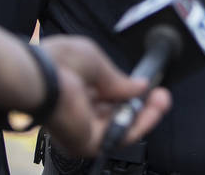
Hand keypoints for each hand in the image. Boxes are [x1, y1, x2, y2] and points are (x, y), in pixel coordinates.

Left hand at [40, 36, 171, 156]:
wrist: (41, 76)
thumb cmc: (57, 62)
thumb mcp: (95, 62)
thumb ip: (117, 79)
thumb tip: (139, 86)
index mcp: (76, 92)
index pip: (108, 99)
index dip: (130, 93)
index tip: (148, 85)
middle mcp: (79, 113)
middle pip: (118, 116)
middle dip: (142, 106)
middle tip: (161, 95)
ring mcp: (82, 130)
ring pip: (122, 129)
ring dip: (146, 116)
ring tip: (162, 101)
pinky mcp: (87, 143)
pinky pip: (119, 137)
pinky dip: (139, 125)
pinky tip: (153, 110)